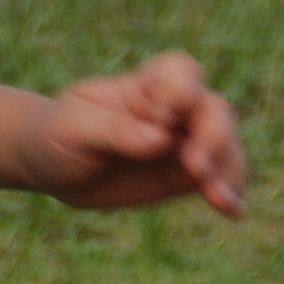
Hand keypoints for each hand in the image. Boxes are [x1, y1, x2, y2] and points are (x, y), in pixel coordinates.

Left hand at [18, 51, 246, 217]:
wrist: (50, 166)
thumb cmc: (56, 134)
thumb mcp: (73, 129)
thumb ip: (115, 131)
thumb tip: (162, 139)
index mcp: (142, 86)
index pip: (179, 72)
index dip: (182, 90)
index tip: (164, 116)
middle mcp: (171, 111)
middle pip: (213, 109)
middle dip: (214, 136)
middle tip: (196, 168)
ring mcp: (182, 142)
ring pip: (225, 146)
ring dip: (229, 170)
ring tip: (221, 200)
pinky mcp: (184, 175)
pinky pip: (218, 179)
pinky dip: (229, 193)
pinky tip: (233, 211)